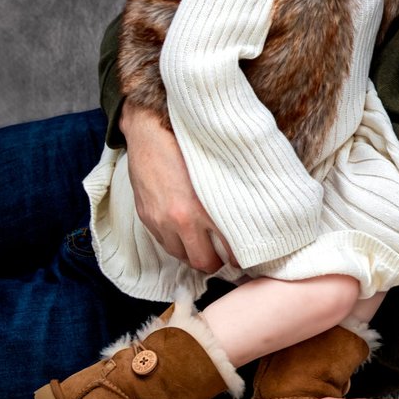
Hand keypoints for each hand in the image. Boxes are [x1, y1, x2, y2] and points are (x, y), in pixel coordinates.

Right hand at [121, 103, 234, 271]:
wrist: (149, 136)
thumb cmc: (186, 149)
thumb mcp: (216, 172)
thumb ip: (230, 198)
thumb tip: (250, 217)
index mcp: (204, 208)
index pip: (228, 248)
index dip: (239, 257)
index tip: (246, 254)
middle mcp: (182, 220)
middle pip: (204, 262)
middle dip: (217, 262)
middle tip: (226, 256)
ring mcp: (161, 222)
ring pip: (183, 257)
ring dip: (195, 255)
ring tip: (206, 246)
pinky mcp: (147, 220)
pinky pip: (166, 246)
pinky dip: (178, 245)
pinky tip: (187, 236)